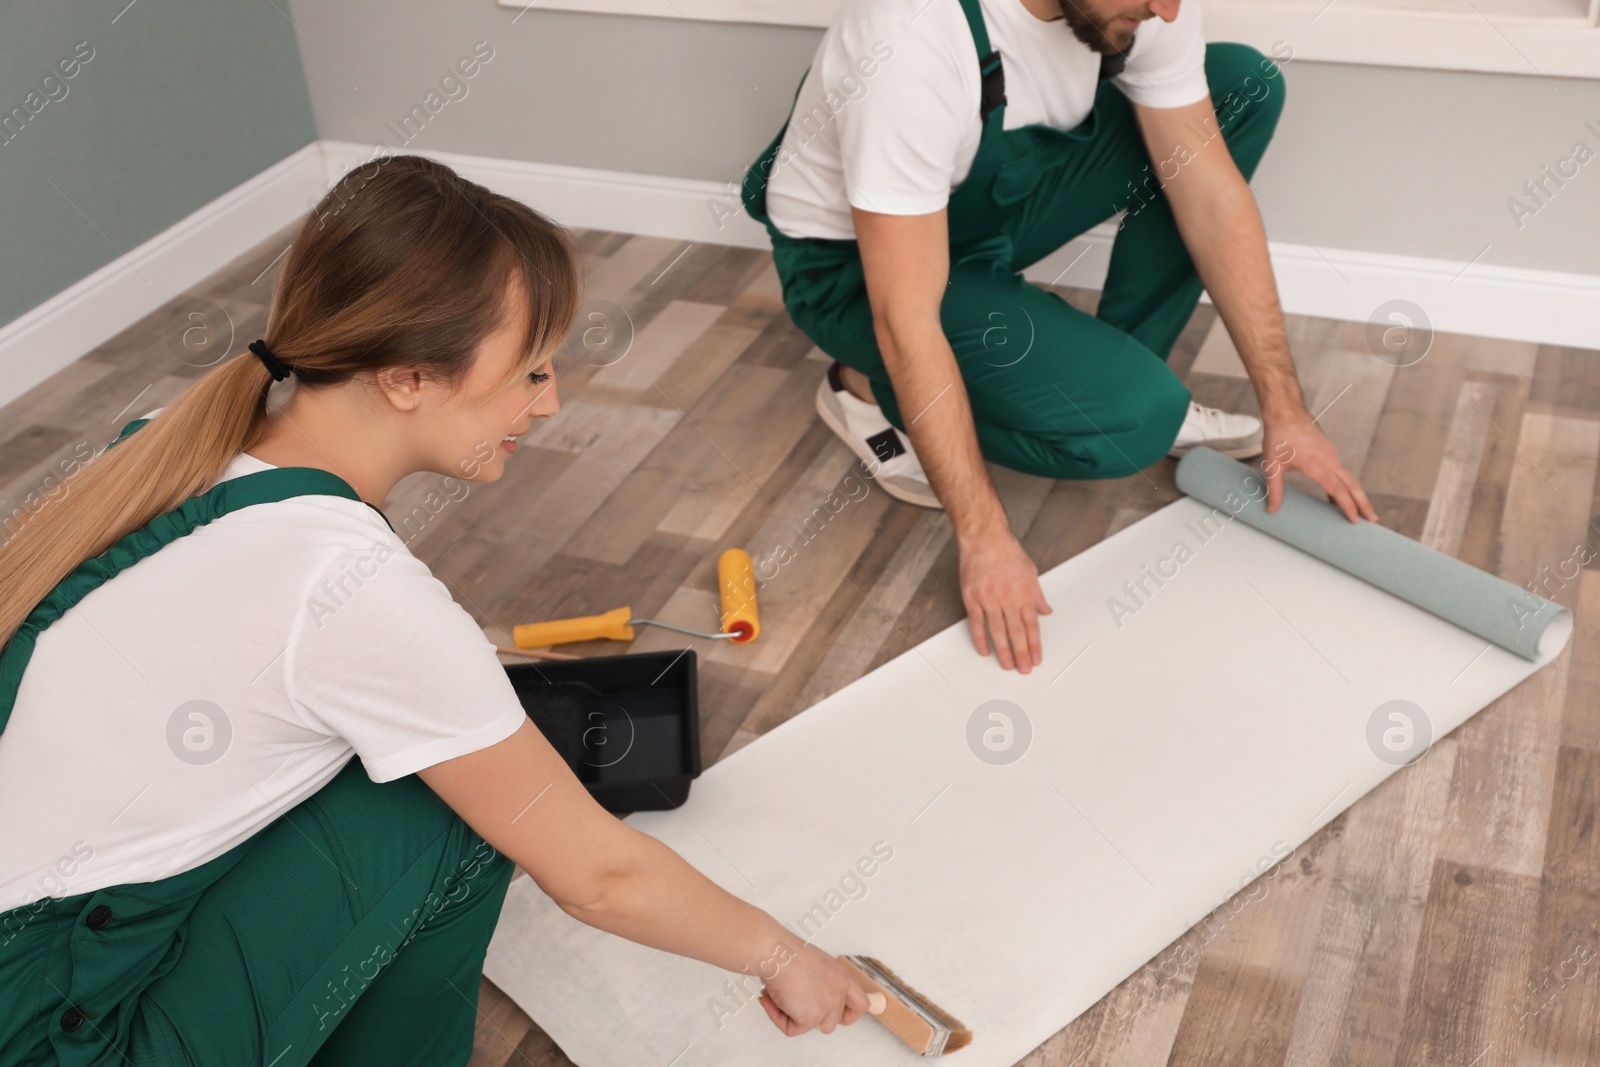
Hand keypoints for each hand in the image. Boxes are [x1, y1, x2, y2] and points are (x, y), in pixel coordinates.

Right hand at [758, 944, 871, 1035]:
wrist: (777, 953)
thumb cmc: (787, 951)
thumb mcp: (813, 964)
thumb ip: (819, 982)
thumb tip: (804, 996)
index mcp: (842, 976)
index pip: (861, 1004)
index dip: (849, 1013)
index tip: (837, 1014)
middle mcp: (839, 992)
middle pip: (837, 1020)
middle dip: (815, 1017)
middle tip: (796, 1005)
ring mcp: (827, 1006)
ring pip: (816, 1026)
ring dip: (796, 1016)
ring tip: (778, 998)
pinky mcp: (810, 1018)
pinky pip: (791, 1029)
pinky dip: (777, 1017)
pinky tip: (768, 999)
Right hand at [958, 529, 1052, 672]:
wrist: (986, 539)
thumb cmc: (1008, 553)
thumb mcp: (1031, 572)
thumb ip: (1038, 596)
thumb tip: (1045, 611)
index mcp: (1025, 594)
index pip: (1032, 626)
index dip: (1034, 645)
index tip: (1036, 659)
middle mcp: (1009, 599)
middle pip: (1016, 633)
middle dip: (1021, 654)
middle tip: (1024, 669)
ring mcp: (989, 600)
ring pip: (998, 632)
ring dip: (1003, 651)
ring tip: (1007, 666)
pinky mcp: (972, 598)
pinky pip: (977, 624)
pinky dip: (981, 639)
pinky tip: (985, 651)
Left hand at [1261, 413, 1376, 522]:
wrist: (1286, 411)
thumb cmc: (1279, 435)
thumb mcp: (1273, 465)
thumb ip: (1274, 489)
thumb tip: (1273, 509)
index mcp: (1317, 465)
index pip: (1338, 490)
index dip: (1348, 506)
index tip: (1354, 520)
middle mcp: (1329, 459)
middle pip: (1352, 485)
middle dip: (1363, 503)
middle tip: (1372, 519)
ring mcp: (1331, 454)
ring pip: (1348, 478)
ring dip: (1356, 494)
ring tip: (1360, 511)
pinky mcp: (1329, 450)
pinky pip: (1340, 471)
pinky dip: (1345, 484)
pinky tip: (1337, 495)